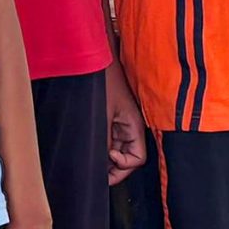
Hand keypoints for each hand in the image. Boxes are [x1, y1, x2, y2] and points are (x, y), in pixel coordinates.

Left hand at [103, 58, 148, 185]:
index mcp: (135, 125)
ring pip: (118, 148)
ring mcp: (121, 121)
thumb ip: (105, 140)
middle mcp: (131, 125)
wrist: (95, 56)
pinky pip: (111, 137)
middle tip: (97, 172)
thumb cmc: (102, 79)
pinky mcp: (112, 115)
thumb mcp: (102, 114)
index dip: (123, 166)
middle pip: (128, 156)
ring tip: (91, 158)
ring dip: (106, 156)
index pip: (137, 159)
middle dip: (114, 167)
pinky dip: (102, 145)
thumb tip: (104, 161)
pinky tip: (90, 144)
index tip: (107, 161)